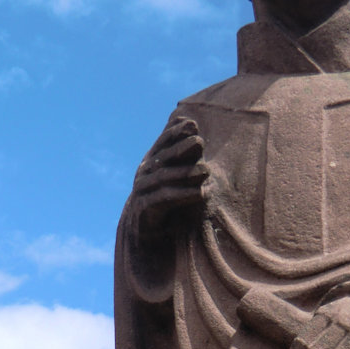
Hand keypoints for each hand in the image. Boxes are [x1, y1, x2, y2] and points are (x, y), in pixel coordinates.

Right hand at [129, 116, 207, 235]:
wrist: (146, 229)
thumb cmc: (164, 196)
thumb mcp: (172, 170)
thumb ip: (180, 149)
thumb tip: (186, 120)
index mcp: (152, 160)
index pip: (163, 142)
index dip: (175, 132)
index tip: (192, 124)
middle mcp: (145, 172)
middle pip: (163, 157)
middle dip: (181, 148)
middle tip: (200, 142)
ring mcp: (142, 189)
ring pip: (164, 178)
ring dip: (186, 173)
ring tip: (207, 171)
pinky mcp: (145, 208)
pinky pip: (164, 199)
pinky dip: (183, 194)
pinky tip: (200, 193)